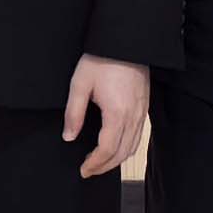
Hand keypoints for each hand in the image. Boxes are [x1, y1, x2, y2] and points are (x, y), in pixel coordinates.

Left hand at [61, 56, 150, 178]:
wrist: (126, 41)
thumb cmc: (102, 59)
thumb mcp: (80, 84)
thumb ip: (74, 113)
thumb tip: (68, 137)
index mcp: (117, 113)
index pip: (107, 149)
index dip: (95, 163)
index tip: (83, 170)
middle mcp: (133, 116)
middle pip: (122, 153)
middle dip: (105, 166)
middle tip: (88, 171)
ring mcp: (141, 112)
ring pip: (133, 146)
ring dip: (117, 160)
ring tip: (100, 163)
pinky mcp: (144, 107)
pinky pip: (139, 136)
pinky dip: (127, 148)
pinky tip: (116, 147)